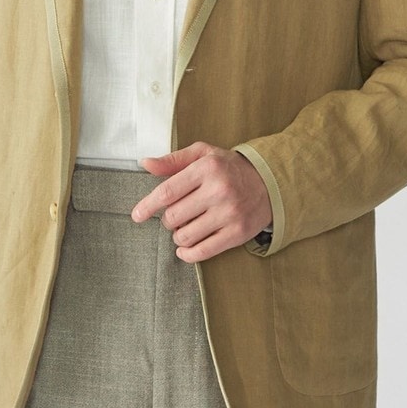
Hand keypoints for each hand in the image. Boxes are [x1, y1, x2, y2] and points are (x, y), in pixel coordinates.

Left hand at [133, 142, 271, 262]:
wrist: (269, 183)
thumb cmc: (229, 168)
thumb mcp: (203, 154)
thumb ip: (173, 160)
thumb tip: (145, 164)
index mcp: (207, 168)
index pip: (167, 191)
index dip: (148, 205)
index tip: (137, 215)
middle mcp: (218, 191)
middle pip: (173, 217)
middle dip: (168, 219)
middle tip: (175, 215)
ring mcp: (229, 214)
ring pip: (185, 236)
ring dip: (178, 235)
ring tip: (186, 226)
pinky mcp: (237, 233)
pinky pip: (202, 252)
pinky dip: (187, 253)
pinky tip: (184, 248)